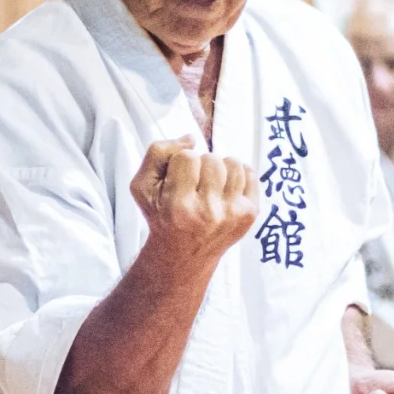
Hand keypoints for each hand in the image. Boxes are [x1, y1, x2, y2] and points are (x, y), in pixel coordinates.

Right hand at [130, 136, 258, 266]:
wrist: (183, 254)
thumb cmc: (161, 215)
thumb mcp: (142, 187)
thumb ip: (158, 153)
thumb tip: (191, 139)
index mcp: (178, 206)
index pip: (186, 157)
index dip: (179, 162)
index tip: (176, 179)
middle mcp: (208, 211)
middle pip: (211, 159)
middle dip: (200, 166)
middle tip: (193, 184)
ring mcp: (233, 214)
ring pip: (233, 163)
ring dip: (220, 168)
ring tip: (210, 184)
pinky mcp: (250, 214)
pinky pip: (251, 173)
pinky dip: (238, 175)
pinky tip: (225, 188)